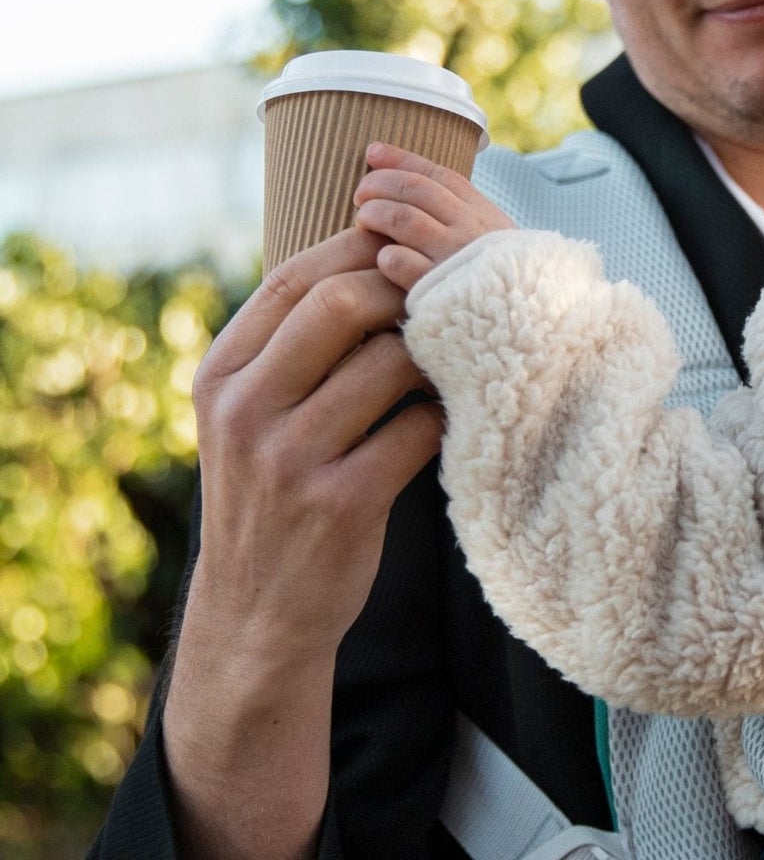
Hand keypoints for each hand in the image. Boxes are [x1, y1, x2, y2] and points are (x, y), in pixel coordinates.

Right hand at [183, 225, 443, 665]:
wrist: (257, 611)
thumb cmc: (273, 494)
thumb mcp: (249, 415)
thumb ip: (290, 346)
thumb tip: (375, 254)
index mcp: (219, 374)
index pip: (293, 278)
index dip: (359, 249)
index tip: (407, 247)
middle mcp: (244, 409)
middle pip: (342, 303)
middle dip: (405, 293)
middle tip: (442, 305)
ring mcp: (289, 458)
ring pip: (389, 362)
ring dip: (433, 358)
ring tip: (448, 366)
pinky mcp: (341, 504)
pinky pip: (417, 429)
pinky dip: (442, 418)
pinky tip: (443, 424)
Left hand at [354, 143, 513, 290]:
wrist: (531, 337)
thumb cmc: (508, 294)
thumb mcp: (499, 249)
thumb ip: (467, 225)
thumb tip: (424, 202)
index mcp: (487, 217)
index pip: (440, 175)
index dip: (402, 159)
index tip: (373, 152)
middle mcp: (473, 232)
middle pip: (416, 190)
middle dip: (380, 183)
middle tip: (360, 193)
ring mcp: (457, 261)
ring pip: (403, 218)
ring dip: (375, 213)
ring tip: (363, 221)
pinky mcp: (439, 293)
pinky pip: (400, 263)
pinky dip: (386, 256)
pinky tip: (382, 259)